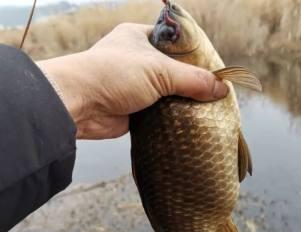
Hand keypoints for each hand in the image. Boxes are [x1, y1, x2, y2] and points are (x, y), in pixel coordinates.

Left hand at [37, 23, 228, 139]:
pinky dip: (172, 118)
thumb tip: (222, 88)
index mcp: (139, 38)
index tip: (214, 67)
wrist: (78, 105)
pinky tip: (190, 122)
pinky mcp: (133, 109)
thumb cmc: (113, 74)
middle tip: (214, 92)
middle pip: (173, 70)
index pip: (175, 42)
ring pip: (167, 93)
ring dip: (182, 102)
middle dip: (191, 82)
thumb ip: (193, 79)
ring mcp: (134, 86)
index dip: (194, 54)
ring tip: (208, 109)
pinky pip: (159, 113)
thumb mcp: (159, 70)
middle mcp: (137, 60)